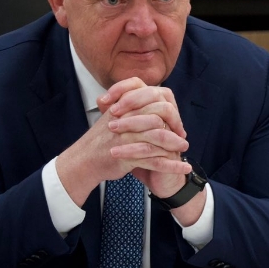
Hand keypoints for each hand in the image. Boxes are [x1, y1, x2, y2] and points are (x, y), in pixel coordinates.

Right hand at [54, 78, 188, 204]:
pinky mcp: (128, 156)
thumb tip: (152, 100)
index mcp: (124, 107)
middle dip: (175, 125)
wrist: (84, 161)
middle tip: (182, 135)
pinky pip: (156, 161)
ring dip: (175, 144)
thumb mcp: (113, 117)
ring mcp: (127, 138)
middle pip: (159, 116)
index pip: (153, 100)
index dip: (168, 110)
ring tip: (184, 149)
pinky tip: (183, 167)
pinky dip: (172, 165)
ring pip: (159, 137)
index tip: (174, 121)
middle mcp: (126, 120)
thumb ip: (130, 107)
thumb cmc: (100, 140)